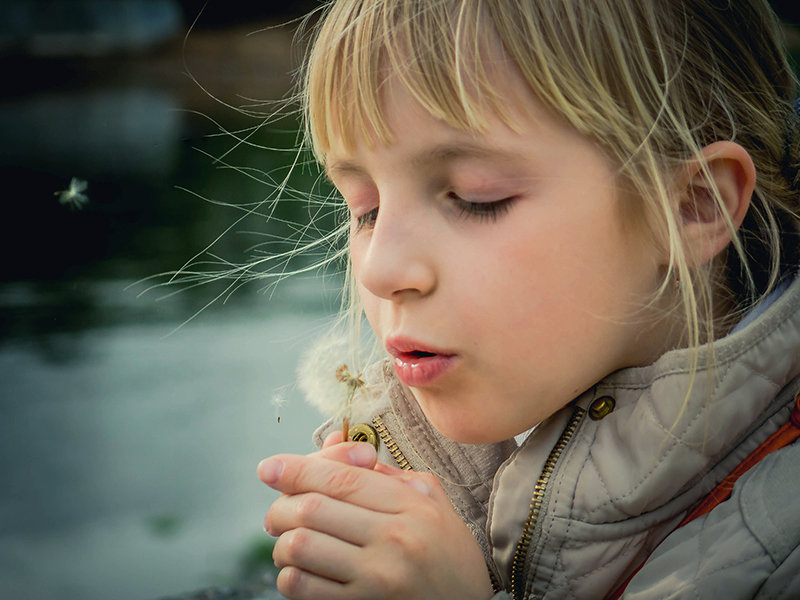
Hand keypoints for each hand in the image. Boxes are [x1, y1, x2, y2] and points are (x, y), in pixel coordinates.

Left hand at [258, 442, 493, 599]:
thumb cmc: (449, 551)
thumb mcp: (430, 500)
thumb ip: (384, 473)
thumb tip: (334, 444)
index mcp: (410, 505)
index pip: (340, 478)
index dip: (295, 468)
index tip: (269, 467)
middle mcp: (393, 539)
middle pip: (311, 508)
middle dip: (280, 506)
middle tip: (277, 513)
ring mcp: (377, 578)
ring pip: (300, 546)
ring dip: (282, 542)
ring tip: (289, 542)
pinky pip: (303, 588)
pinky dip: (289, 576)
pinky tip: (301, 571)